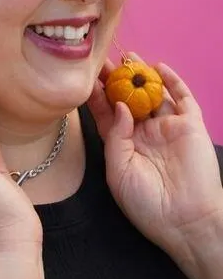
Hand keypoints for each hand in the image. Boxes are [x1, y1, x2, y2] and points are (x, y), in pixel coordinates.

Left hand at [87, 54, 222, 257]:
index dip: (98, 94)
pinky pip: (183, 98)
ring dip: (142, 75)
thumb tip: (120, 104)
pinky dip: (173, 81)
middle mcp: (144, 133)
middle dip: (116, 79)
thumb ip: (116, 136)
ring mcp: (168, 128)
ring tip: (128, 56)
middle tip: (104, 59)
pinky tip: (159, 67)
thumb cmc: (146, 204)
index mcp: (124, 144)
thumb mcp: (118, 171)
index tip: (87, 77)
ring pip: (153, 93)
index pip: (107, 113)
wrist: (185, 222)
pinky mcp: (191, 126)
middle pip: (128, 98)